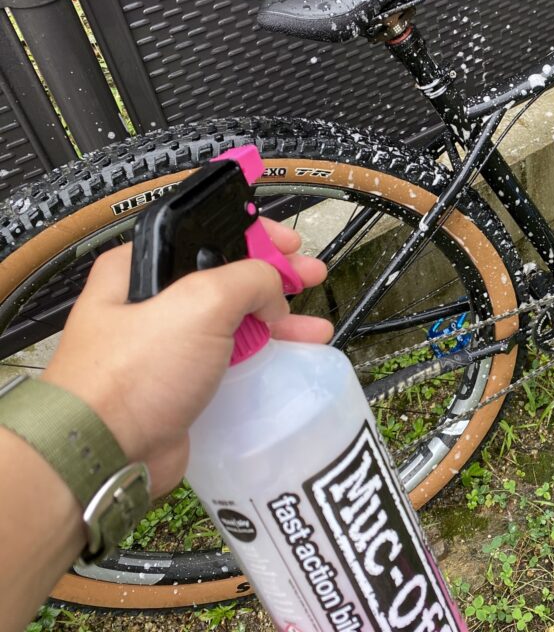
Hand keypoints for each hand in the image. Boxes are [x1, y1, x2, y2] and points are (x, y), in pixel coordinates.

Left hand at [41, 219, 329, 496]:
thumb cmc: (133, 373)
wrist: (104, 453)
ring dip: (278, 319)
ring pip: (234, 320)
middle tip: (310, 275)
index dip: (253, 234)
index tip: (288, 242)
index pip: (203, 233)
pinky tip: (296, 356)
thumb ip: (250, 279)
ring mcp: (167, 346)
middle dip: (274, 276)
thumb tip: (273, 295)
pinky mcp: (182, 384)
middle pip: (226, 277)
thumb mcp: (201, 302)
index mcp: (140, 268)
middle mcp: (151, 303)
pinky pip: (232, 360)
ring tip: (315, 325)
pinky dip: (266, 356)